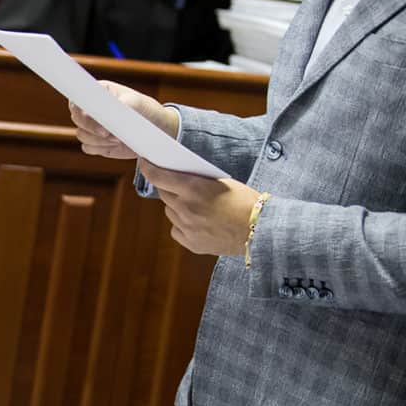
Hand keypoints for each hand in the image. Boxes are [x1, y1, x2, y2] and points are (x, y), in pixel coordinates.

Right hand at [68, 81, 179, 158]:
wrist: (155, 130)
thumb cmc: (146, 111)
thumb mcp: (137, 104)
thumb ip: (120, 107)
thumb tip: (105, 117)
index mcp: (98, 93)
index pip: (78, 98)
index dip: (82, 110)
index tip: (98, 119)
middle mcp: (91, 109)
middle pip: (77, 118)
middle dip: (93, 128)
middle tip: (110, 134)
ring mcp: (92, 126)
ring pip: (81, 134)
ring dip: (98, 140)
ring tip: (118, 138)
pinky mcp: (95, 141)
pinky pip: (87, 147)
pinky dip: (99, 148)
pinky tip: (115, 144)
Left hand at [140, 160, 259, 256]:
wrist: (261, 229)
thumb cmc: (246, 201)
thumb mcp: (222, 182)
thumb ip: (196, 181)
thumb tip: (177, 177)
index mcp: (193, 188)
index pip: (159, 176)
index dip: (148, 168)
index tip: (144, 163)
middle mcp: (186, 208)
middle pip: (164, 194)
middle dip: (169, 188)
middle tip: (177, 185)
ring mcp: (187, 227)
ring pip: (170, 212)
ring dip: (177, 207)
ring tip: (195, 205)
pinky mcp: (191, 243)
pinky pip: (177, 229)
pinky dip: (183, 224)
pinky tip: (198, 222)